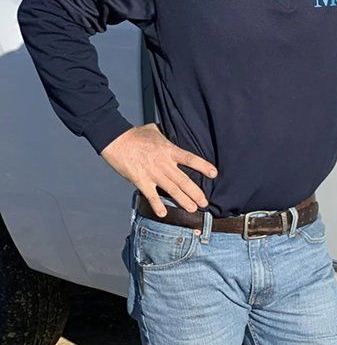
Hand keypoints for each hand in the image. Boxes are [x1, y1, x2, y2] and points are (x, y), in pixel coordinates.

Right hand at [101, 123, 217, 215]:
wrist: (115, 140)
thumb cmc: (134, 134)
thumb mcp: (154, 130)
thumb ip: (165, 134)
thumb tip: (168, 130)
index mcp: (170, 150)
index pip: (191, 159)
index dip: (203, 166)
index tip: (214, 174)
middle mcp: (164, 163)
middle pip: (184, 180)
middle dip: (196, 193)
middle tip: (205, 203)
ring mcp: (153, 173)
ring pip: (172, 190)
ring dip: (183, 201)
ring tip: (193, 209)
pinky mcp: (140, 180)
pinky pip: (151, 196)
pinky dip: (157, 205)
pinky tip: (163, 214)